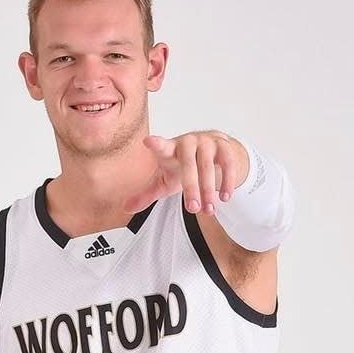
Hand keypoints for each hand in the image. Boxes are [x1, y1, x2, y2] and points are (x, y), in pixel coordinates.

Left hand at [123, 129, 248, 214]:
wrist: (211, 151)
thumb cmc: (183, 167)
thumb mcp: (165, 181)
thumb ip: (147, 194)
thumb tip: (125, 209)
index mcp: (170, 150)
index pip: (162, 147)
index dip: (156, 144)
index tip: (148, 141)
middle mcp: (188, 142)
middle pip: (189, 165)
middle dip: (191, 189)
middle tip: (193, 209)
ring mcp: (206, 142)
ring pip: (208, 166)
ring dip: (209, 190)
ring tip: (209, 210)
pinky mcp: (223, 146)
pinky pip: (227, 163)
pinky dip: (228, 181)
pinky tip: (226, 198)